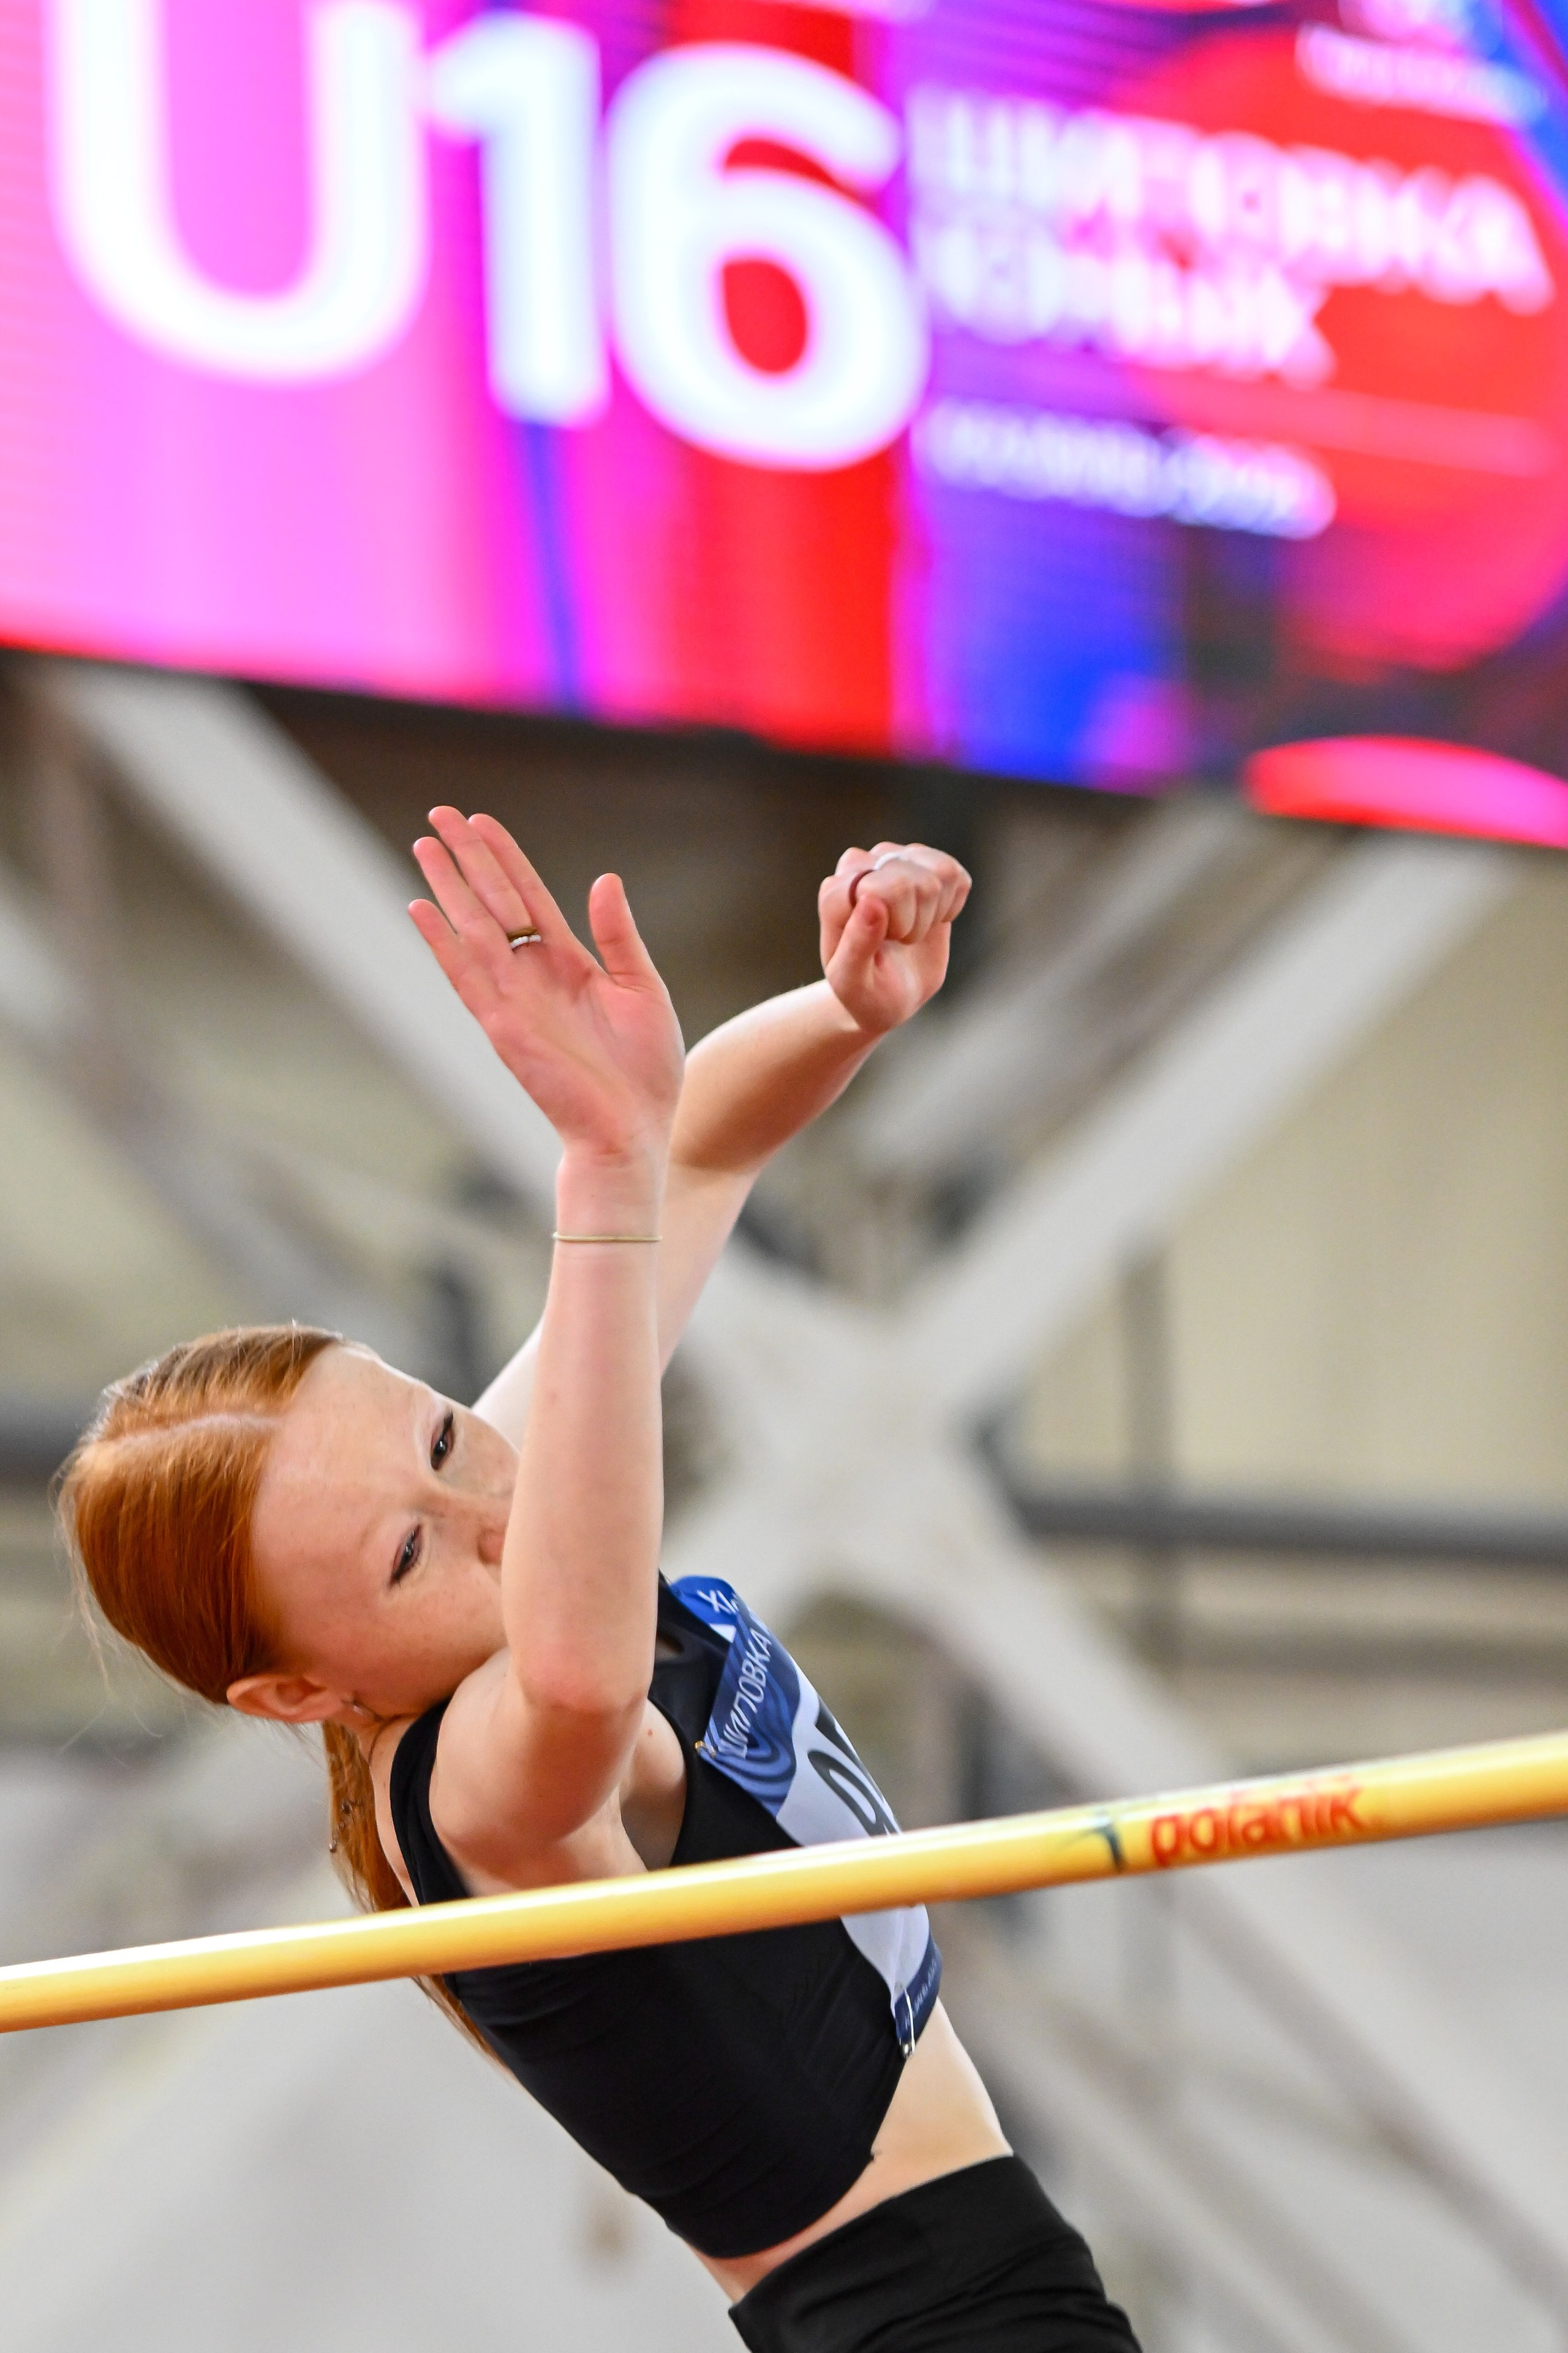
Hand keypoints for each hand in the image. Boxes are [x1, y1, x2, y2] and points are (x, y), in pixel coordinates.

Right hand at [410, 810, 683, 1166]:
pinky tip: (420, 909)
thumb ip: (618, 935)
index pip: (528, 894)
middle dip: (467, 857)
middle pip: (493, 901)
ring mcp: (514, 999)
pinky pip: (466, 977)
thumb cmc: (645, 1069)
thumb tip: (605, 878)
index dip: (505, 856)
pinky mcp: (503, 1027)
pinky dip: (442, 943)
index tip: (481, 820)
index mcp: (568, 962)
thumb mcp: (642, 988)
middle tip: (440, 813)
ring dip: (448, 887)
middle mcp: (534, 974)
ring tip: (424, 845)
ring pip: (473, 928)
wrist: (636, 1128)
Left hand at [818, 843, 971, 1036]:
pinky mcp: (923, 866)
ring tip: (913, 930)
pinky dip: (953, 904)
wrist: (886, 993)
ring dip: (936, 912)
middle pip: (919, 881)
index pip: (886, 889)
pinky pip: (956, 875)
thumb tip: (872, 900)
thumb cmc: (863, 991)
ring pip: (942, 872)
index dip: (899, 925)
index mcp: (836, 893)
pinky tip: (932, 919)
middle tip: (899, 941)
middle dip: (918, 923)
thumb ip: (857, 945)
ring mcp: (894, 860)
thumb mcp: (852, 981)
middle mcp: (862, 866)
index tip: (884, 944)